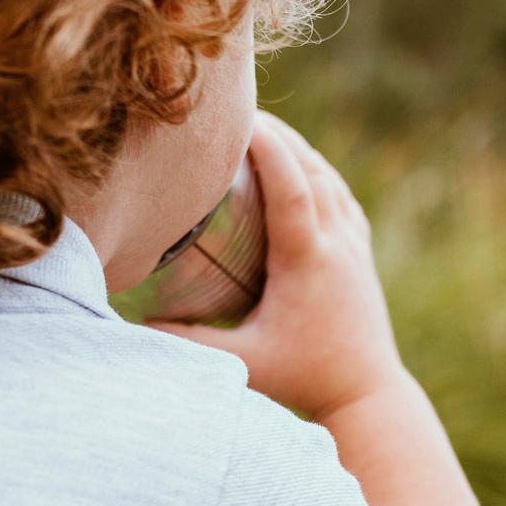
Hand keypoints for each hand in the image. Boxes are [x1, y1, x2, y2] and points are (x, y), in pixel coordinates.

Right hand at [155, 113, 406, 420]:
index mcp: (309, 259)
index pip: (291, 185)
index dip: (267, 146)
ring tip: (260, 128)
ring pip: (328, 178)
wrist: (368, 395)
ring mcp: (355, 247)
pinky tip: (298, 167)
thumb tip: (136, 320)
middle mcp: (338, 243)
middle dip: (276, 134)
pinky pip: (340, 197)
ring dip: (297, 149)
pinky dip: (316, 173)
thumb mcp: (243, 363)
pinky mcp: (362, 255)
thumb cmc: (303, 380)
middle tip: (235, 109)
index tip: (238, 117)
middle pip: (310, 168)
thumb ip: (190, 343)